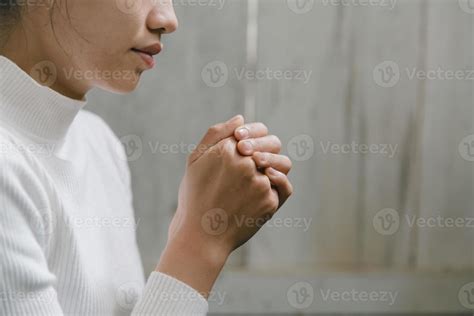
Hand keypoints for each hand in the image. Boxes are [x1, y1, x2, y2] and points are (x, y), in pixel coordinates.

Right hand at [157, 115, 293, 296]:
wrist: (201, 236)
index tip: (244, 146)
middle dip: (266, 150)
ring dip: (273, 167)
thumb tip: (241, 118)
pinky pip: (283, 187)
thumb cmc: (195, 196)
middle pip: (273, 145)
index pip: (257, 131)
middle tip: (254, 160)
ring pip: (281, 165)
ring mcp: (259, 183)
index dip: (254, 136)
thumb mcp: (195, 160)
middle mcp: (246, 164)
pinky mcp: (269, 202)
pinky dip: (278, 185)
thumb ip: (217, 134)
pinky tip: (265, 188)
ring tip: (259, 175)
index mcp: (227, 149)